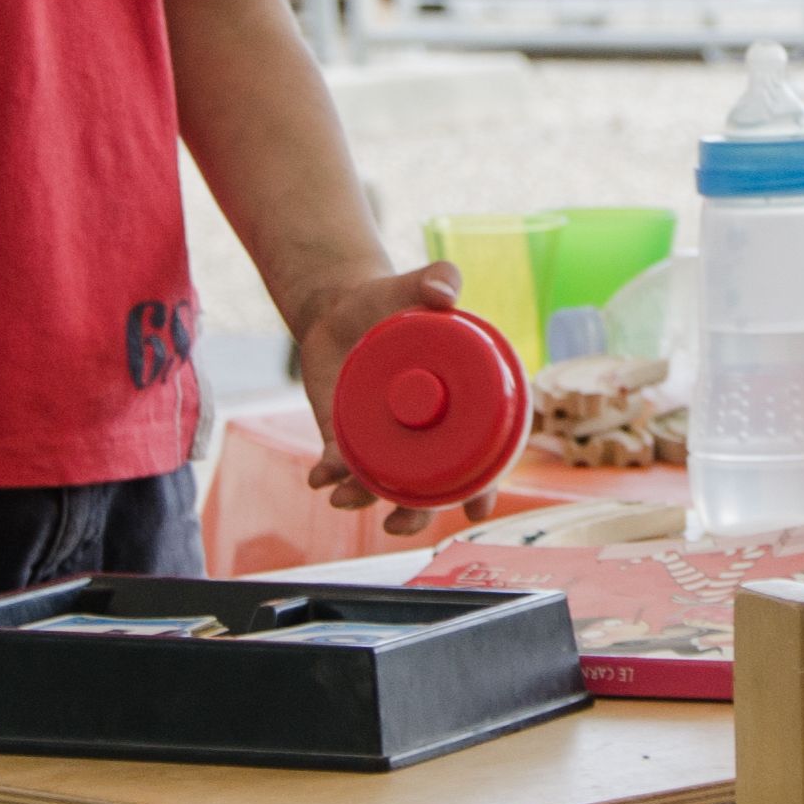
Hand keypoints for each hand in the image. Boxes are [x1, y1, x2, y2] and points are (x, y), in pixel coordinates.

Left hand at [291, 258, 463, 535]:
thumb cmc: (393, 299)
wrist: (342, 307)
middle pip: (431, 488)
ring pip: (383, 486)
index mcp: (458, 404)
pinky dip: (329, 474)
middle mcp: (424, 431)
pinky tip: (318, 477)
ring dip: (364, 500)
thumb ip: (438, 280)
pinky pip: (340, 465)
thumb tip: (445, 291)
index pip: (483, 454)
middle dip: (416, 515)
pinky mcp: (345, 437)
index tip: (476, 508)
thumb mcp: (416, 285)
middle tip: (398, 523)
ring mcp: (385, 439)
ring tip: (342, 497)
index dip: (485, 485)